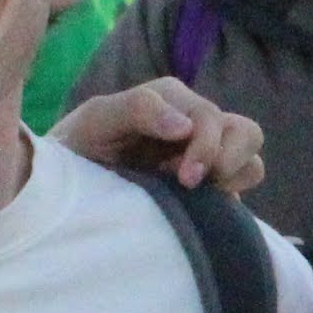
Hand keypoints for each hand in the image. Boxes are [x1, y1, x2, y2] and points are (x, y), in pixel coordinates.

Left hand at [54, 76, 267, 196]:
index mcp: (173, 101)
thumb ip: (136, 109)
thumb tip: (184, 126)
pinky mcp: (206, 192)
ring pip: (251, 163)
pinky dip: (228, 202)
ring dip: (232, 179)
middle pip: (247, 133)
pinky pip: (238, 195)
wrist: (61, 191)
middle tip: (190, 183)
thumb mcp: (96, 120)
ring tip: (194, 196)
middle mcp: (195, 126)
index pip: (213, 118)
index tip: (182, 178)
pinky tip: (195, 211)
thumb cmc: (75, 149)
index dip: (206, 148)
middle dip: (227, 159)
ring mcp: (203, 160)